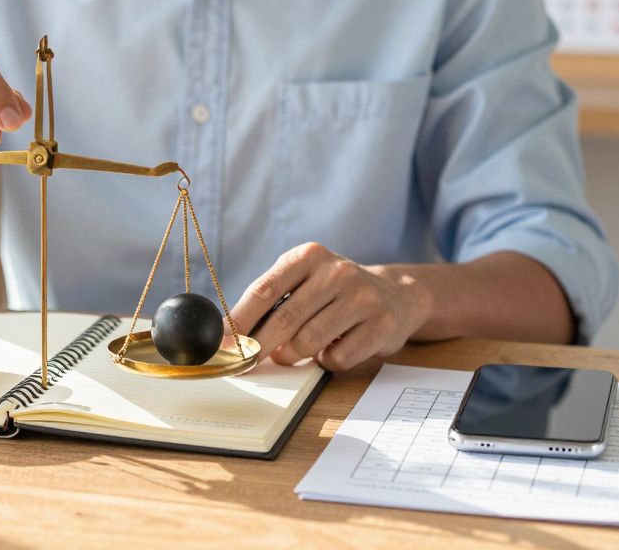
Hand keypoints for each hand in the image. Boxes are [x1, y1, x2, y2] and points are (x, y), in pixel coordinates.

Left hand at [229, 242, 432, 370]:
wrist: (396, 294)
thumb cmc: (334, 292)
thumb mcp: (303, 281)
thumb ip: (270, 301)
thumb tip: (230, 334)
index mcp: (309, 256)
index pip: (264, 290)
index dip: (239, 320)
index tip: (222, 343)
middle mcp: (337, 272)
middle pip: (284, 319)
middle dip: (259, 347)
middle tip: (245, 362)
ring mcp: (362, 298)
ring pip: (308, 342)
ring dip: (292, 355)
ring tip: (291, 352)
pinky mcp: (381, 325)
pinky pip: (337, 358)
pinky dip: (325, 361)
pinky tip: (331, 349)